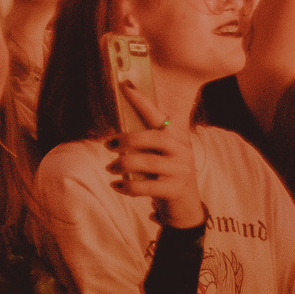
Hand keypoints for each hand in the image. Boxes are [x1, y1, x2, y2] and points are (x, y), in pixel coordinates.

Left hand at [108, 82, 206, 226]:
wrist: (186, 208)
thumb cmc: (166, 175)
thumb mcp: (161, 156)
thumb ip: (147, 143)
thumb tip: (119, 133)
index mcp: (177, 137)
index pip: (158, 115)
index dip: (141, 101)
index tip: (125, 86)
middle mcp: (182, 150)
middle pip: (152, 137)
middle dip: (127, 139)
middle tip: (108, 145)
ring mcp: (180, 170)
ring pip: (147, 162)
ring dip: (123, 164)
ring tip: (110, 168)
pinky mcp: (174, 190)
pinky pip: (145, 187)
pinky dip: (127, 186)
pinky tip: (116, 185)